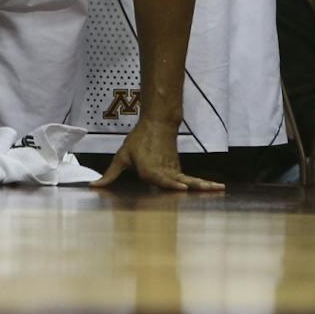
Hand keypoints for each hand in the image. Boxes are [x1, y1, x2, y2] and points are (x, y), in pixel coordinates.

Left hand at [97, 116, 224, 191]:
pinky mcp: (179, 170)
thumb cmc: (138, 141)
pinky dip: (202, 184)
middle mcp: (165, 172)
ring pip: (191, 180)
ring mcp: (175, 171)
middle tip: (213, 189)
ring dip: (205, 185)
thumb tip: (94, 186)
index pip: (163, 180)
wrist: (157, 124)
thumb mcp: (121, 157)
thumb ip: (110, 175)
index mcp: (151, 170)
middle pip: (182, 183)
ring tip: (220, 188)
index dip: (173, 185)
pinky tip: (214, 188)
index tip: (183, 188)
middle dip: (197, 187)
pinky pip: (190, 180)